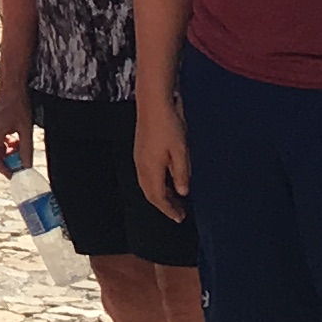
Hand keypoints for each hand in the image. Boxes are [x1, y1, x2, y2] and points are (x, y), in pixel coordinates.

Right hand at [0, 83, 34, 174]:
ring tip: (20, 150)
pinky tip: (16, 142)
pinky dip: (6, 147)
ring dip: (7, 154)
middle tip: (20, 164)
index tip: (14, 175)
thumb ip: (26, 148)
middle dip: (6, 162)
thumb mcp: (26, 128)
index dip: (3, 169)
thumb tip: (27, 165)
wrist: (12, 87)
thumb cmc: (19, 104)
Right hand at [134, 95, 189, 218]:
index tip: (180, 218)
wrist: (154, 104)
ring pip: (147, 185)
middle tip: (178, 213)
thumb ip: (181, 173)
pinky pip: (146, 176)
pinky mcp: (141, 151)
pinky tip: (167, 182)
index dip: (169, 209)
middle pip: (151, 194)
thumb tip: (183, 192)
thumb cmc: (169, 125)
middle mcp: (142, 166)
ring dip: (160, 195)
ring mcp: (139, 158)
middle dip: (164, 206)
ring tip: (174, 200)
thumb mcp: (181, 151)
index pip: (159, 197)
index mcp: (151, 168)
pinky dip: (157, 185)